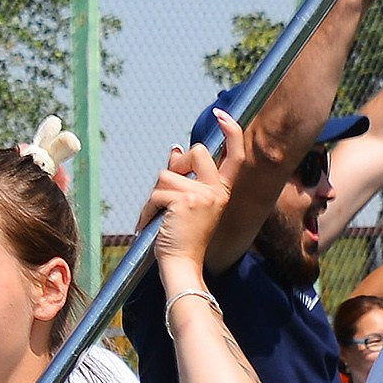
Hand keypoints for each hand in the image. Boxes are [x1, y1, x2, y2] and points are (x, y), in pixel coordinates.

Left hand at [139, 111, 243, 274]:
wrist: (181, 267)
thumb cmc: (182, 240)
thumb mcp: (185, 205)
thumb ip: (183, 177)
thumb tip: (175, 148)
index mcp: (222, 192)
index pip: (235, 156)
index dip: (231, 132)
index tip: (221, 115)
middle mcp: (217, 192)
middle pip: (195, 152)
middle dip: (175, 165)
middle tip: (166, 194)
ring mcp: (202, 196)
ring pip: (167, 175)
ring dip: (155, 197)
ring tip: (157, 219)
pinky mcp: (185, 201)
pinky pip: (156, 193)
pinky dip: (147, 210)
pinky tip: (149, 226)